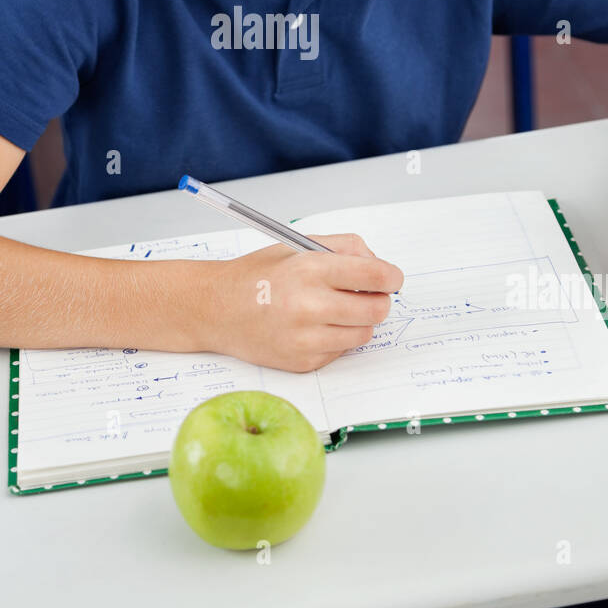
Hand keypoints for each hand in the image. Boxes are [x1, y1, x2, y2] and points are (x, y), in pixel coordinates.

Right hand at [209, 232, 403, 372]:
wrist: (215, 309)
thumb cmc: (257, 275)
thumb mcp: (297, 245)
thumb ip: (343, 247)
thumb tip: (378, 263)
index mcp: (310, 270)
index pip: (375, 276)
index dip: (391, 277)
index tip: (392, 278)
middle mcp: (309, 306)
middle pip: (377, 309)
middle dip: (379, 300)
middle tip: (367, 295)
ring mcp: (306, 339)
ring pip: (364, 333)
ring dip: (359, 321)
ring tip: (336, 309)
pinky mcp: (303, 362)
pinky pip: (342, 351)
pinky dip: (337, 338)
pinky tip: (315, 326)